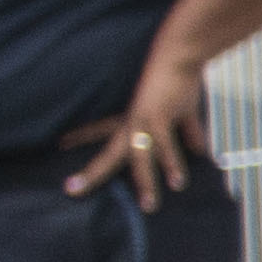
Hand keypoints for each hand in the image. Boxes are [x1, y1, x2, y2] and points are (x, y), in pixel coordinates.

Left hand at [60, 55, 208, 207]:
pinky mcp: (161, 118)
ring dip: (144, 183)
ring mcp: (145, 122)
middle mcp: (133, 123)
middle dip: (92, 174)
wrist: (179, 55)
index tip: (60, 142)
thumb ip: (189, 132)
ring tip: (149, 206)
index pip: (101, 129)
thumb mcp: (183, 111)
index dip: (82, 136)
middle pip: (109, 154)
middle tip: (70, 191)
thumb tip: (201, 150)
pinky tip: (178, 183)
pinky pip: (166, 147)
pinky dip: (172, 165)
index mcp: (132, 117)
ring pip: (139, 158)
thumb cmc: (178, 78)